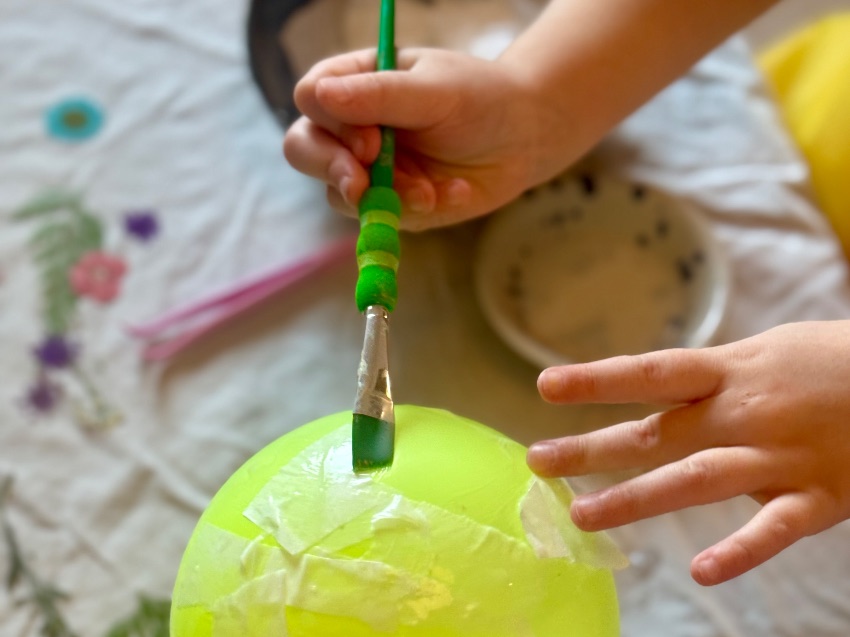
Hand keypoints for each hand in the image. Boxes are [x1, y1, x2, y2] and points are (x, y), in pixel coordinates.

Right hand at [283, 48, 574, 230]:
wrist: (525, 138)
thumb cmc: (481, 99)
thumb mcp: (434, 90)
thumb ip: (379, 95)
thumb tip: (319, 95)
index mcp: (357, 82)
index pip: (312, 98)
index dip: (331, 123)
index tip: (372, 141)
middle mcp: (353, 126)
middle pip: (304, 148)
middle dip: (332, 169)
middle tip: (362, 184)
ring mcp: (369, 169)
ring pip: (339, 193)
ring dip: (384, 197)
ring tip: (430, 191)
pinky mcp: (392, 203)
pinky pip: (383, 219)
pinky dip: (418, 211)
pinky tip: (455, 192)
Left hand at [527, 321, 849, 585]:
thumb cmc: (831, 361)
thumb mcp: (765, 352)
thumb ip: (713, 376)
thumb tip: (662, 387)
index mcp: (730, 371)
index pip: (650, 372)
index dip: (596, 379)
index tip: (544, 387)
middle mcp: (744, 413)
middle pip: (655, 434)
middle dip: (592, 450)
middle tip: (538, 462)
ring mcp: (779, 457)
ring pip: (695, 482)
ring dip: (635, 500)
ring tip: (583, 516)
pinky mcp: (819, 496)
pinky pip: (775, 530)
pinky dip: (740, 551)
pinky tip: (700, 570)